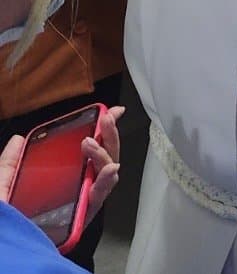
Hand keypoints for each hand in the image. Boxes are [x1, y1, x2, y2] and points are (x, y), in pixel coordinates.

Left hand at [0, 106, 123, 220]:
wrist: (10, 243)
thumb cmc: (8, 217)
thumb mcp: (4, 183)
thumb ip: (10, 162)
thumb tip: (17, 139)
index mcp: (63, 174)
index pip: (88, 147)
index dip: (101, 129)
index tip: (109, 111)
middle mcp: (78, 183)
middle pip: (103, 154)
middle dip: (109, 134)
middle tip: (107, 118)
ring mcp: (84, 197)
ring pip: (106, 171)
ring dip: (104, 154)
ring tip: (91, 143)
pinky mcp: (85, 213)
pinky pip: (101, 195)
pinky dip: (106, 180)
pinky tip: (109, 169)